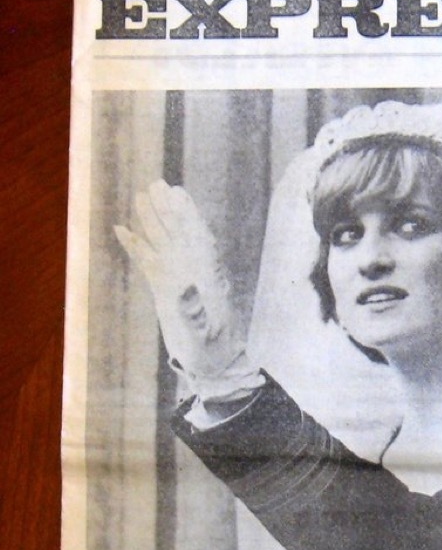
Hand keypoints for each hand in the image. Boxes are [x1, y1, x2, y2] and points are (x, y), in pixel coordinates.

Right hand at [115, 180, 249, 385]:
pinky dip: (136, 246)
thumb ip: (193, 314)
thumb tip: (185, 288)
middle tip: (157, 183)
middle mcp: (194, 273)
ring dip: (154, 221)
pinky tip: (122, 230)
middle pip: (180, 234)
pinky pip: (149, 262)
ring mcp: (179, 279)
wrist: (213, 366)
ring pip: (164, 243)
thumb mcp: (203, 336)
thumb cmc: (211, 352)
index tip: (177, 194)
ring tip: (142, 195)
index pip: (198, 240)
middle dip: (169, 210)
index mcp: (208, 279)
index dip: (188, 216)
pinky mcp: (166, 290)